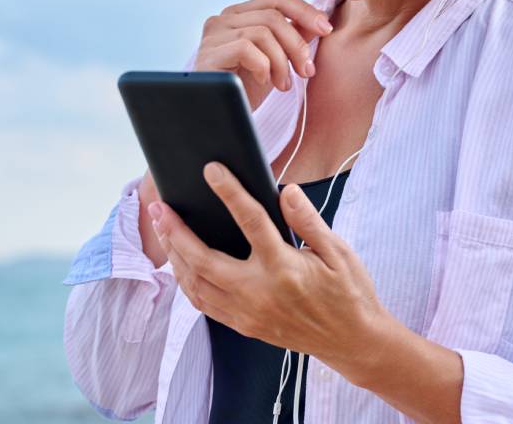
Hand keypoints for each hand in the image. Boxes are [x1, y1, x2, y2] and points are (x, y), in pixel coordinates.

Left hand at [147, 161, 391, 376]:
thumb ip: (308, 220)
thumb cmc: (349, 292)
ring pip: (196, 285)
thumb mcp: (338, 251)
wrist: (353, 342)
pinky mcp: (245, 326)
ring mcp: (248, 313)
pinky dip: (187, 282)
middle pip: (203, 260)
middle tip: (160, 207)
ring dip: (175, 256)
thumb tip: (287, 191)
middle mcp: (259, 293)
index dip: (229, 192)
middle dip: (176, 232)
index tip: (212, 170)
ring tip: (163, 229)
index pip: (250, 221)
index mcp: (284, 268)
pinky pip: (204, 304)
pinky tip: (181, 264)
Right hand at [193, 0, 334, 110]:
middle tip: (306, 71)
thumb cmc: (247, 90)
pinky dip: (263, 66)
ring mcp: (213, 35)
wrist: (220, 117)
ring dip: (281, 61)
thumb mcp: (277, 60)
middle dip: (297, 44)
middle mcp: (224, 19)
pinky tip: (263, 82)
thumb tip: (319, 22)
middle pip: (273, 15)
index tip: (326, 29)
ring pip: (262, 32)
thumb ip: (293, 38)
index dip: (305, 10)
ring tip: (283, 85)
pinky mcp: (208, 54)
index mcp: (241, 15)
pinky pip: (246, 48)